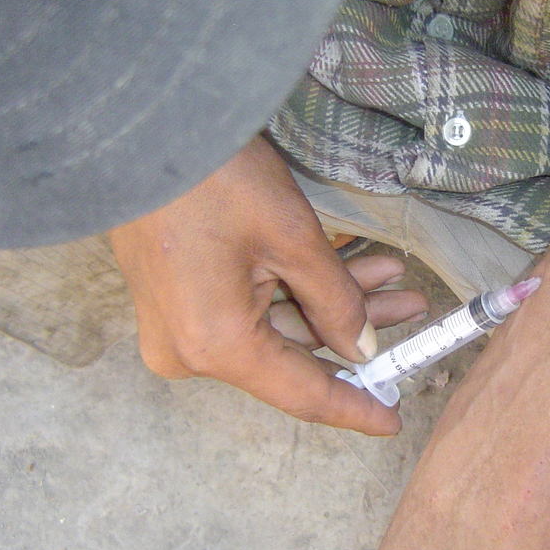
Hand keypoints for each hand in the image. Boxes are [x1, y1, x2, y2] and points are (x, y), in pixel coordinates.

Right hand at [109, 135, 426, 434]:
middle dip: (357, 328)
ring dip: (333, 303)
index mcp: (217, 345)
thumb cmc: (211, 177)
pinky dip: (296, 290)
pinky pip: (248, 310)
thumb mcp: (291, 237)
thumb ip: (335, 302)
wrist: (136, 128)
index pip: (303, 393)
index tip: (392, 421)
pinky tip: (349, 265)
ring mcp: (178, 327)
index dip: (354, 408)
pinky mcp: (175, 301)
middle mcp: (191, 350)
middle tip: (413, 307)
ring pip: (276, 327)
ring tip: (393, 276)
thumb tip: (360, 348)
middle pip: (293, 355)